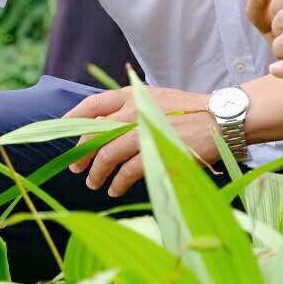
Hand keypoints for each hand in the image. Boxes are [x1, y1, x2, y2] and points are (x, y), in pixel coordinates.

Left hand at [65, 86, 214, 196]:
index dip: (72, 118)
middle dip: (81, 153)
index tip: (62, 131)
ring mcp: (144, 131)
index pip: (92, 104)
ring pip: (107, 154)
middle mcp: (134, 110)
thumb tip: (104, 125)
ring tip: (94, 183)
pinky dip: (118, 182)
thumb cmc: (190, 111)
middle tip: (77, 167)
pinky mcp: (156, 151)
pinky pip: (127, 171)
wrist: (221, 119)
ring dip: (97, 172)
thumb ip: (132, 108)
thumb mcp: (157, 100)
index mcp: (133, 94)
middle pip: (94, 133)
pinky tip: (116, 188)